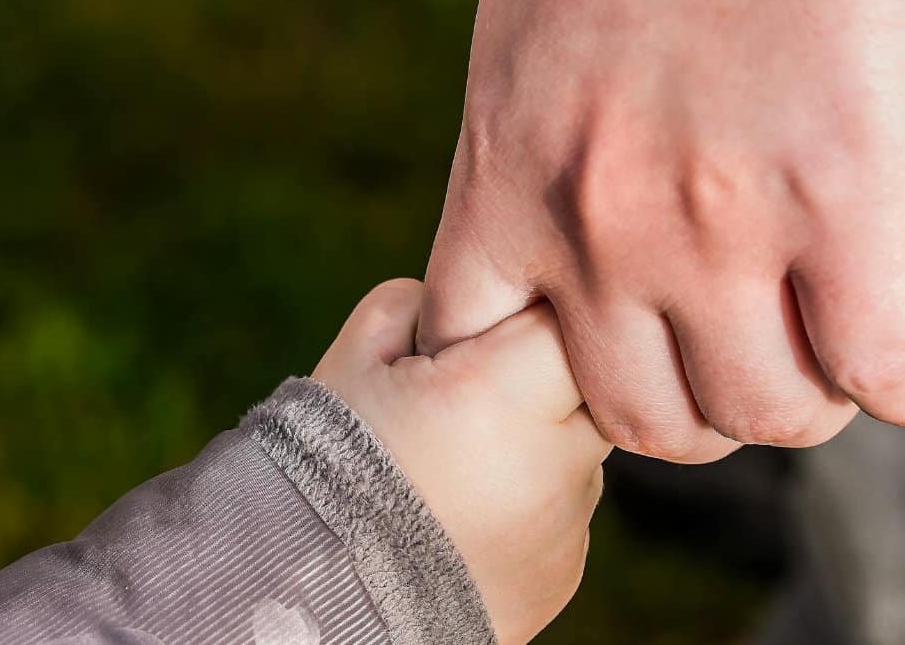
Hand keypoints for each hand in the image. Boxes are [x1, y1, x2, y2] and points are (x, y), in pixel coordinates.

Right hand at [313, 279, 609, 643]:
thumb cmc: (323, 469)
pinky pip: (565, 510)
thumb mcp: (353, 363)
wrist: (315, 601)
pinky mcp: (564, 571)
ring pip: (579, 450)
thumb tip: (461, 302)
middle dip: (540, 378)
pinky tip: (465, 514)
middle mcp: (554, 461)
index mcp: (503, 394)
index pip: (565, 320)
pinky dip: (529, 501)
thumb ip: (416, 306)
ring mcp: (566, 523)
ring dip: (537, 443)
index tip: (485, 336)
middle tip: (472, 398)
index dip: (525, 316)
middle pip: (589, 385)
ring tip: (457, 467)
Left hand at [419, 0, 904, 461]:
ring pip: (763, 414)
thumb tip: (597, 235)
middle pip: (643, 419)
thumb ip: (550, 157)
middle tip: (743, 369)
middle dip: (698, 412)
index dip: (541, 392)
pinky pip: (880, 368)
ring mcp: (717, 227)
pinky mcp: (843, 201)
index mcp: (508, 179)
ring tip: (834, 367)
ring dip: (805, 405)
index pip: (477, 360)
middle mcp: (597, 229)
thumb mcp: (536, 51)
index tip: (599, 369)